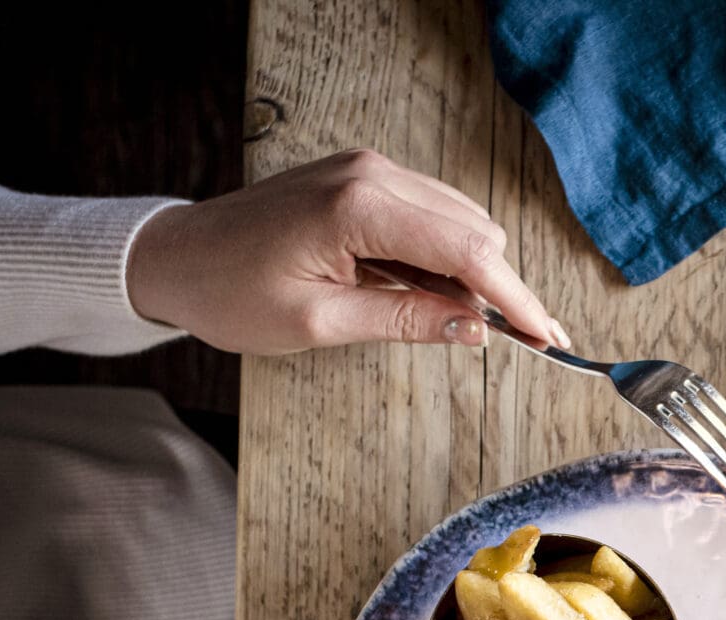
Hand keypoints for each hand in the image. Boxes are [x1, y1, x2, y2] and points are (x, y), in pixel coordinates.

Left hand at [126, 148, 567, 354]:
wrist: (178, 257)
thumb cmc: (231, 292)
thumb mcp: (321, 323)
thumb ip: (406, 320)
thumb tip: (475, 329)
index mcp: (358, 208)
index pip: (467, 251)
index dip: (515, 298)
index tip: (547, 337)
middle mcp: (371, 174)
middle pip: (474, 230)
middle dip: (498, 288)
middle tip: (509, 344)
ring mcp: (369, 170)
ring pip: (460, 221)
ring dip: (471, 274)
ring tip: (451, 323)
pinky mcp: (365, 178)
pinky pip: (431, 216)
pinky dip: (443, 257)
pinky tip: (428, 294)